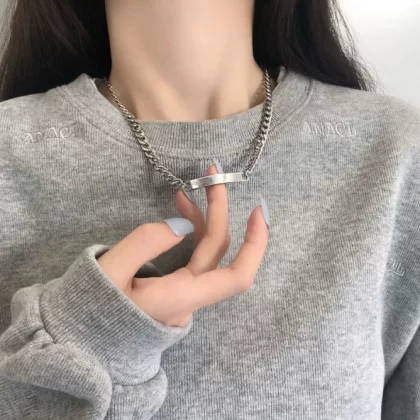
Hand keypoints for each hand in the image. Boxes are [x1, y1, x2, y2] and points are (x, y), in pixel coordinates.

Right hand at [97, 163, 268, 327]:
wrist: (84, 341)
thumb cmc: (90, 309)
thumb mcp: (109, 271)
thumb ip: (144, 244)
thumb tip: (180, 225)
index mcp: (179, 298)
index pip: (235, 277)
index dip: (254, 245)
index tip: (258, 211)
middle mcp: (190, 298)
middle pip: (218, 252)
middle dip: (218, 211)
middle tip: (212, 175)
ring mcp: (186, 295)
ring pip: (206, 254)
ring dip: (202, 219)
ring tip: (186, 193)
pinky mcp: (177, 290)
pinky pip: (194, 259)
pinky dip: (191, 233)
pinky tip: (182, 213)